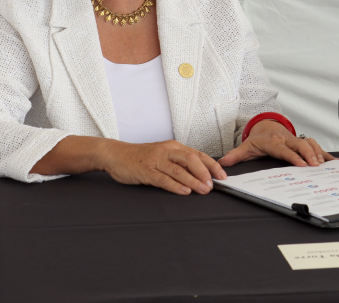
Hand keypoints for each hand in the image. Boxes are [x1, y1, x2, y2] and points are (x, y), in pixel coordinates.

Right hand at [100, 139, 226, 195]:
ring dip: (193, 180)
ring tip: (203, 190)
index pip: (197, 154)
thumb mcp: (162, 155)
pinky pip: (163, 178)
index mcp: (173, 147)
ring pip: (179, 169)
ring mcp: (156, 160)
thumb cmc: (140, 157)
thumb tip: (199, 175)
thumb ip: (178, 162)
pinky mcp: (145, 171)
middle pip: (191, 159)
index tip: (222, 175)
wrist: (115, 154)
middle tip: (213, 185)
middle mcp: (166, 151)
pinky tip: (184, 191)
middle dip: (205, 172)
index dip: (211, 165)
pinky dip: (175, 185)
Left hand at [218, 120, 337, 167]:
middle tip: (315, 166)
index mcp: (273, 141)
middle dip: (309, 154)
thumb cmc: (258, 139)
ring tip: (323, 164)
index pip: (284, 149)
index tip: (301, 164)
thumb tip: (223, 164)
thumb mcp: (246, 147)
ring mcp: (295, 139)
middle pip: (300, 144)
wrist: (266, 126)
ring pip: (309, 143)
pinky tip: (332, 161)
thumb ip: (236, 155)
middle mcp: (286, 139)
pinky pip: (315, 146)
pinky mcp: (302, 142)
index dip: (293, 156)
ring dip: (317, 153)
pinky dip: (324, 153)